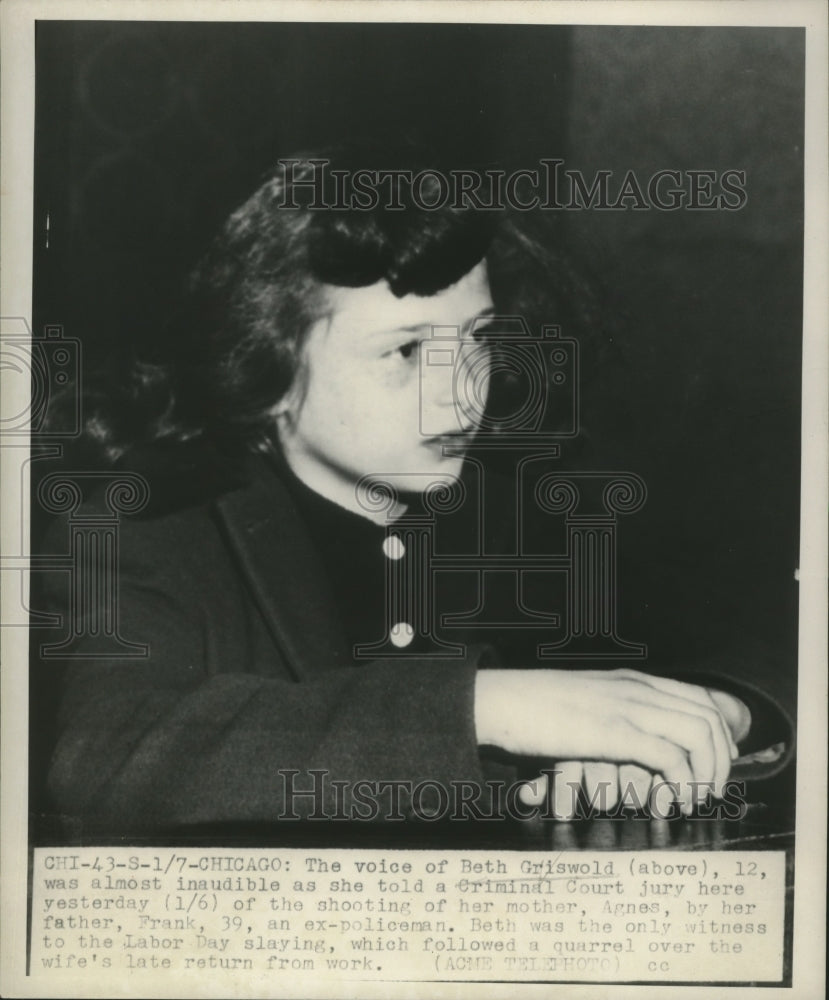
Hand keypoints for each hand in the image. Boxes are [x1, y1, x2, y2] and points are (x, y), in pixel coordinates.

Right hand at [475, 667, 738, 814]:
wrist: (500, 699)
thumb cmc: (532, 706)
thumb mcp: (583, 701)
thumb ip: (611, 712)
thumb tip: (633, 742)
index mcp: (632, 680)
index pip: (700, 700)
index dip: (719, 737)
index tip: (714, 768)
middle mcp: (638, 689)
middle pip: (708, 718)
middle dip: (721, 761)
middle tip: (711, 792)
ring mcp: (627, 708)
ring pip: (698, 735)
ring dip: (706, 773)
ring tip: (693, 800)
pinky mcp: (614, 732)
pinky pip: (669, 758)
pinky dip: (682, 783)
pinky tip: (672, 801)